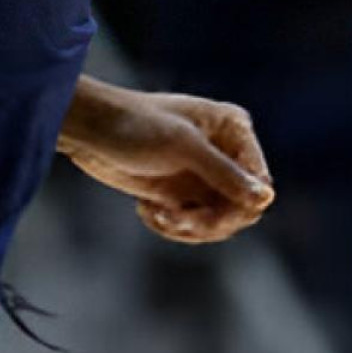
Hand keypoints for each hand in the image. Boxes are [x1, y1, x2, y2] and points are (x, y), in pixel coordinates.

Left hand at [62, 90, 271, 243]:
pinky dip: (173, 227)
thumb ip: (223, 173)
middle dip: (211, 221)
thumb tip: (265, 198)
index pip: (259, 182)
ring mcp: (203, 175)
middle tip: (176, 220)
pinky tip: (146, 212)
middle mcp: (225, 153)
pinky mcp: (180, 192)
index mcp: (233, 130)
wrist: (86, 130)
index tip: (208, 215)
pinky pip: (194, 224)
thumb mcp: (182, 146)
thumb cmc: (133, 125)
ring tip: (157, 216)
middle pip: (243, 207)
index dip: (240, 205)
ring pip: (220, 221)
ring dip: (189, 227)